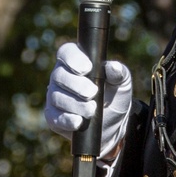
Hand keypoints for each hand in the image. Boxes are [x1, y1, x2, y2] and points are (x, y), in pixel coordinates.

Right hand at [44, 42, 132, 156]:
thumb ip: (119, 73)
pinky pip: (54, 117)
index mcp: (75, 62)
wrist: (113, 124)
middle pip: (59, 75)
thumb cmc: (114, 96)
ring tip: (92, 110)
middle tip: (92, 93)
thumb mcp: (122, 83)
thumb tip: (113, 67)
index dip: (73, 59)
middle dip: (76, 85)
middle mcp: (61, 77)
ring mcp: (55, 97)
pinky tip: (78, 121)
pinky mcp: (54, 117)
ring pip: (57, 97)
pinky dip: (67, 119)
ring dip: (75, 104)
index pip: (66, 52)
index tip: (88, 69)